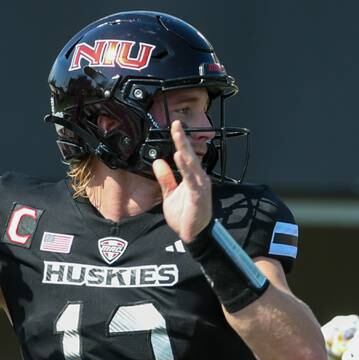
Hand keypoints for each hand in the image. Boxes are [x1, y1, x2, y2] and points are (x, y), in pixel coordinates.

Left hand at [152, 120, 212, 242]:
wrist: (192, 234)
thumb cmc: (185, 215)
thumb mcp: (170, 194)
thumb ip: (165, 178)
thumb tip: (158, 162)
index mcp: (192, 177)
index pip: (186, 155)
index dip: (181, 141)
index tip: (175, 126)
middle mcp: (198, 179)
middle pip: (190, 156)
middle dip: (183, 140)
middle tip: (176, 125)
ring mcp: (200, 187)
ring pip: (191, 165)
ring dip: (184, 150)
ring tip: (178, 138)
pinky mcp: (198, 197)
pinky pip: (191, 180)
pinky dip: (186, 169)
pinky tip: (179, 158)